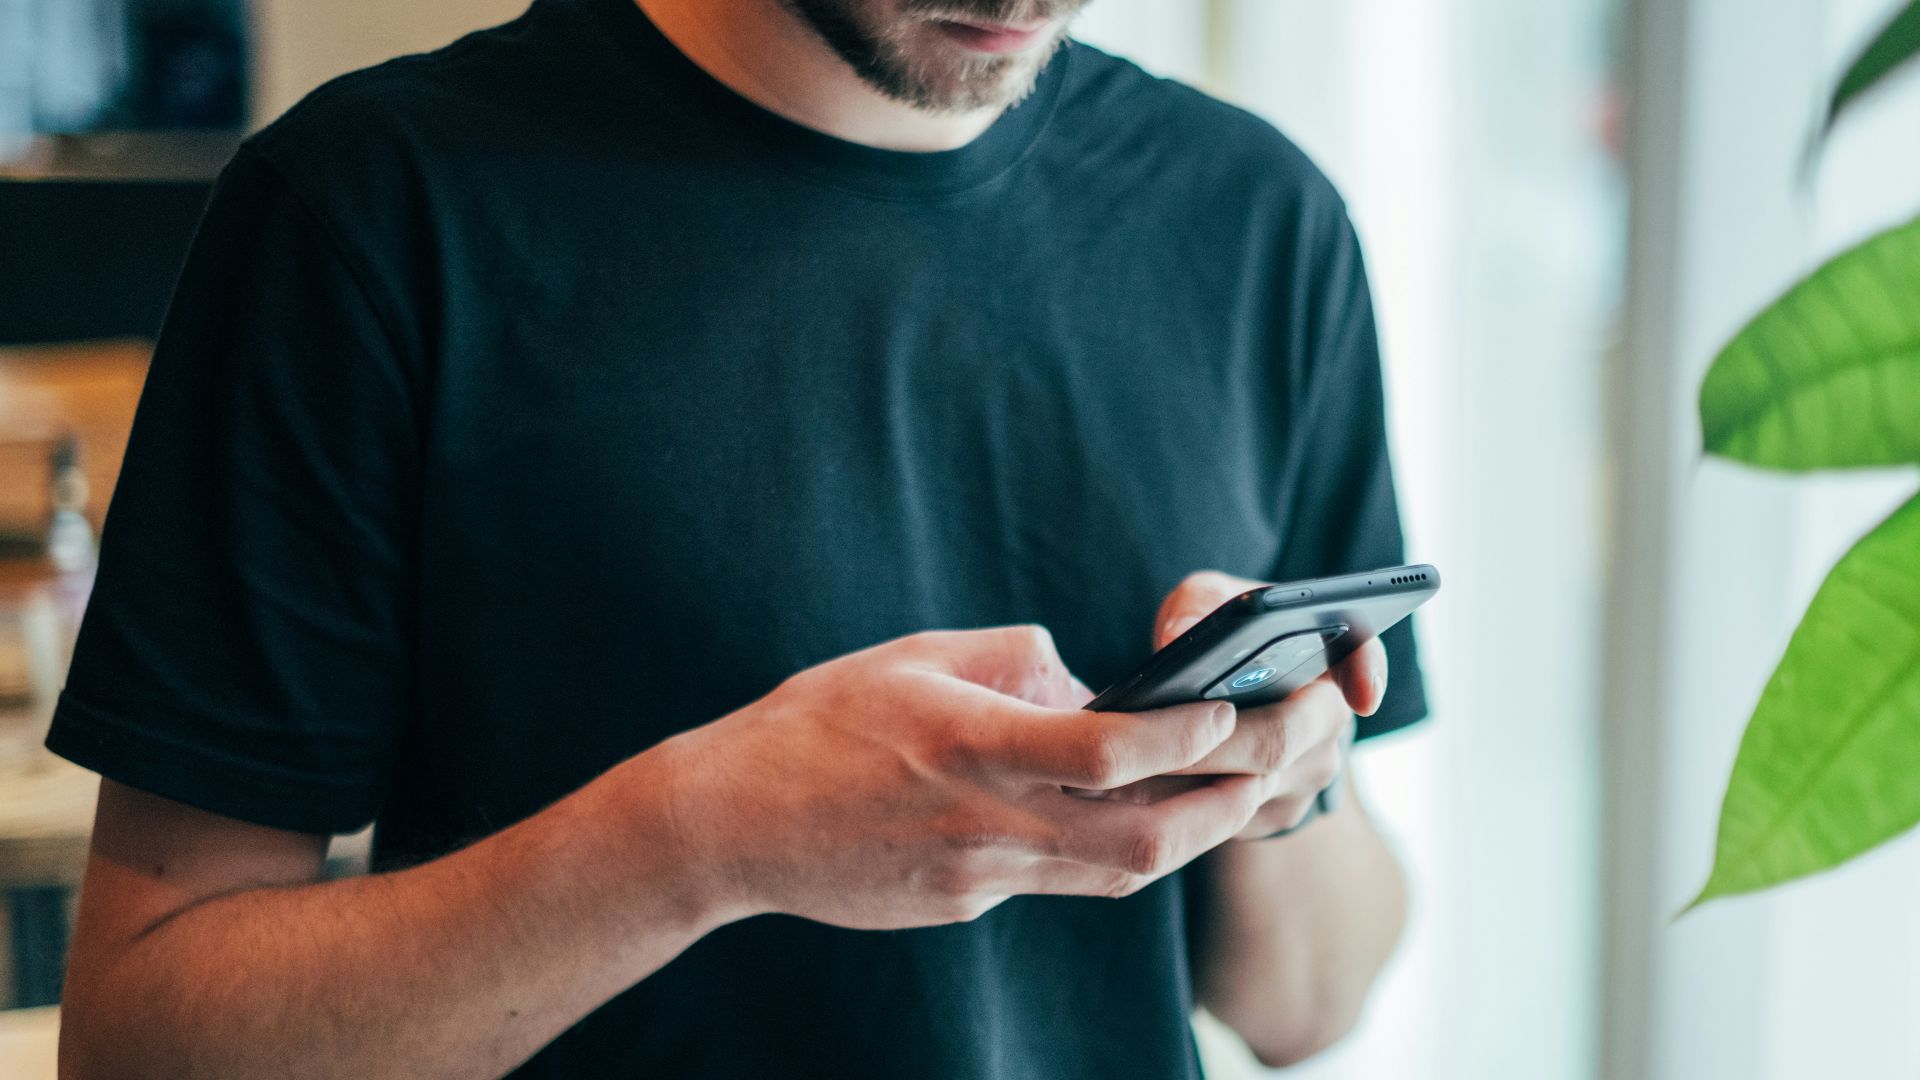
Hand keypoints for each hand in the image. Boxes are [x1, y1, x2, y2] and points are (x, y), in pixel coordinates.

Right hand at [649, 625, 1268, 929]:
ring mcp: (981, 878)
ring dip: (1195, 835)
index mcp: (974, 747)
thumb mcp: (913, 657)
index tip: (1238, 703)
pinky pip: (1067, 883)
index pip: (1110, 751)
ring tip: (1244, 789)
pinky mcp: (968, 905)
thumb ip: (1012, 661)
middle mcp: (989, 823)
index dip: (1189, 734)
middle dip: (1231, 801)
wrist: (731, 825)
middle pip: (1145, 839)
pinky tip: (1147, 819)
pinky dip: (1119, 851)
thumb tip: (1085, 678)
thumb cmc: (815, 723)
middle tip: (1287, 756)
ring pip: (1121, 876)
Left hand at [1102, 571, 1386, 838]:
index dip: (1367, 674)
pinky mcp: (1275, 814)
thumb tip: (1179, 638)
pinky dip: (1180, 803)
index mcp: (1326, 654)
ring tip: (1121, 764)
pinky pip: (1230, 816)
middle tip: (1147, 735)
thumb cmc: (1217, 636)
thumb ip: (1198, 606)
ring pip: (1249, 786)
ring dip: (1186, 777)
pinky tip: (1132, 790)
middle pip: (1279, 738)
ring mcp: (1308, 775)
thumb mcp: (1207, 602)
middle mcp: (1329, 718)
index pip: (1362, 655)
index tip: (1361, 695)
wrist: (1224, 696)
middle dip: (1210, 739)